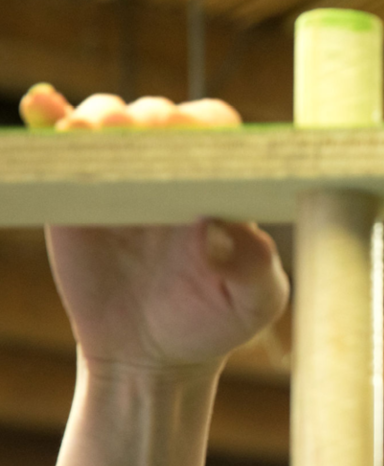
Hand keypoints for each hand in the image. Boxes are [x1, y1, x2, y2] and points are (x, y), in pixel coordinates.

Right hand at [20, 85, 289, 370]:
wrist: (148, 355)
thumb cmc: (210, 323)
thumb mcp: (252, 306)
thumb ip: (257, 269)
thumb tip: (230, 229)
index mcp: (221, 187)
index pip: (218, 133)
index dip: (204, 128)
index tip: (189, 142)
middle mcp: (174, 172)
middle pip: (163, 117)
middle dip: (153, 119)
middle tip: (141, 132)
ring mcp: (124, 178)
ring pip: (111, 121)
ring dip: (103, 117)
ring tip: (96, 132)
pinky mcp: (79, 192)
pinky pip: (66, 148)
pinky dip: (52, 119)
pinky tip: (43, 110)